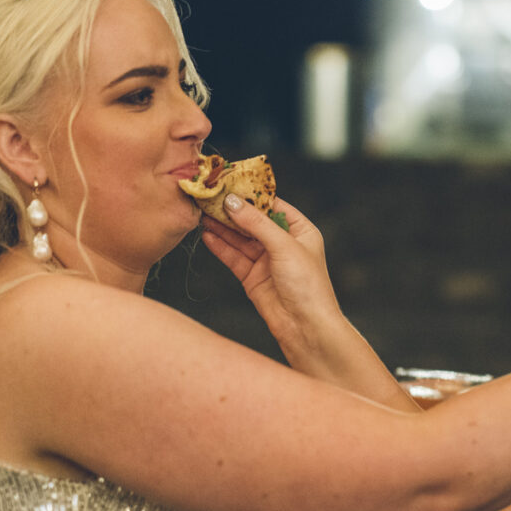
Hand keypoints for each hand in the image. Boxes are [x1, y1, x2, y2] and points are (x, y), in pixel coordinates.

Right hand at [200, 195, 342, 360]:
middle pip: (252, 221)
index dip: (250, 195)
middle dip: (231, 211)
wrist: (306, 327)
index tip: (228, 183)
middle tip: (208, 197)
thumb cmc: (308, 285)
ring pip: (240, 239)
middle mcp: (283, 243)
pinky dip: (221, 247)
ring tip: (202, 213)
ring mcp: (267, 261)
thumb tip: (232, 202)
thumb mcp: (284, 246)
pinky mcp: (253, 277)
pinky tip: (207, 235)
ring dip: (222, 227)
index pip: (271, 205)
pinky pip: (234, 257)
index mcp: (300, 230)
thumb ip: (256, 224)